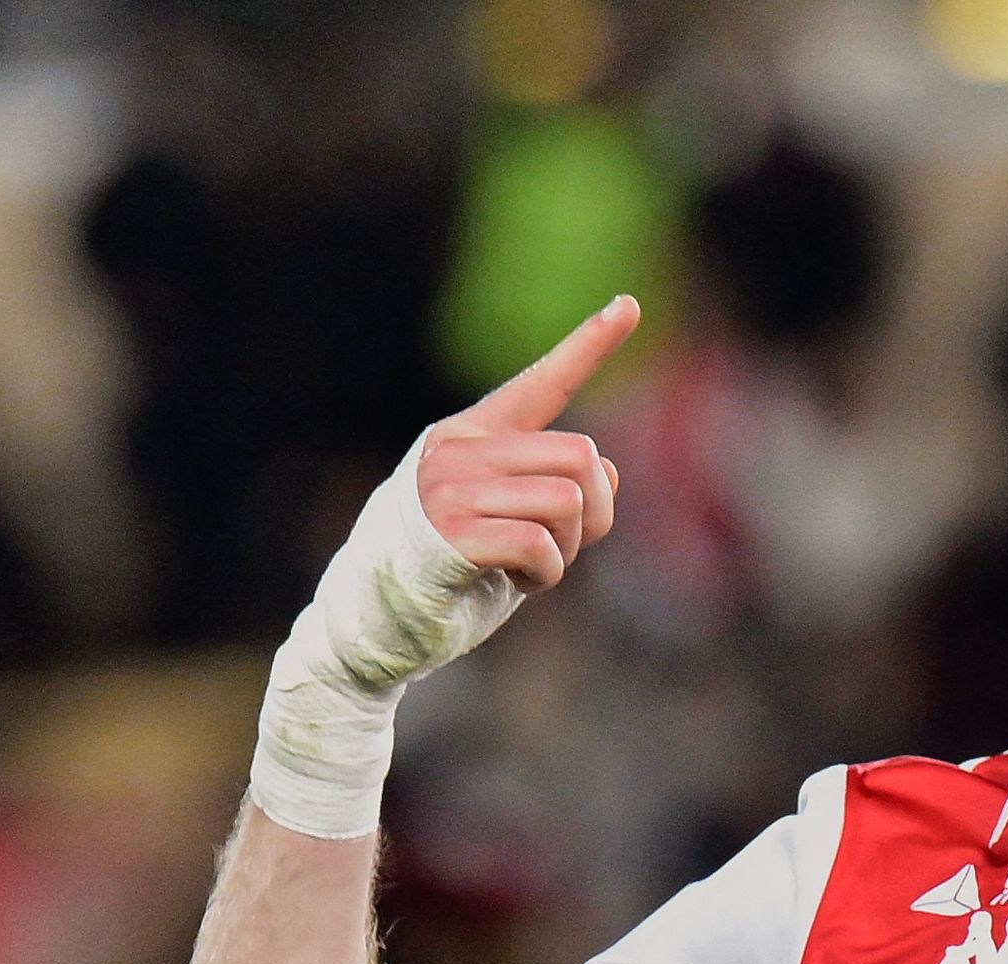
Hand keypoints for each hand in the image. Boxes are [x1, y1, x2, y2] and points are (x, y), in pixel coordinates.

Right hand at [417, 296, 635, 592]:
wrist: (378, 614)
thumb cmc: (453, 566)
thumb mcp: (508, 518)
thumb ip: (553, 489)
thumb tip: (608, 473)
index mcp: (472, 435)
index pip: (540, 383)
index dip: (589, 346)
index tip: (629, 304)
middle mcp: (459, 451)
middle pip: (579, 455)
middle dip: (595, 511)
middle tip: (565, 544)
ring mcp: (450, 490)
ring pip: (567, 501)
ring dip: (568, 548)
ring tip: (532, 565)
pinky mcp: (452, 534)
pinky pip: (539, 544)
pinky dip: (546, 574)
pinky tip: (518, 582)